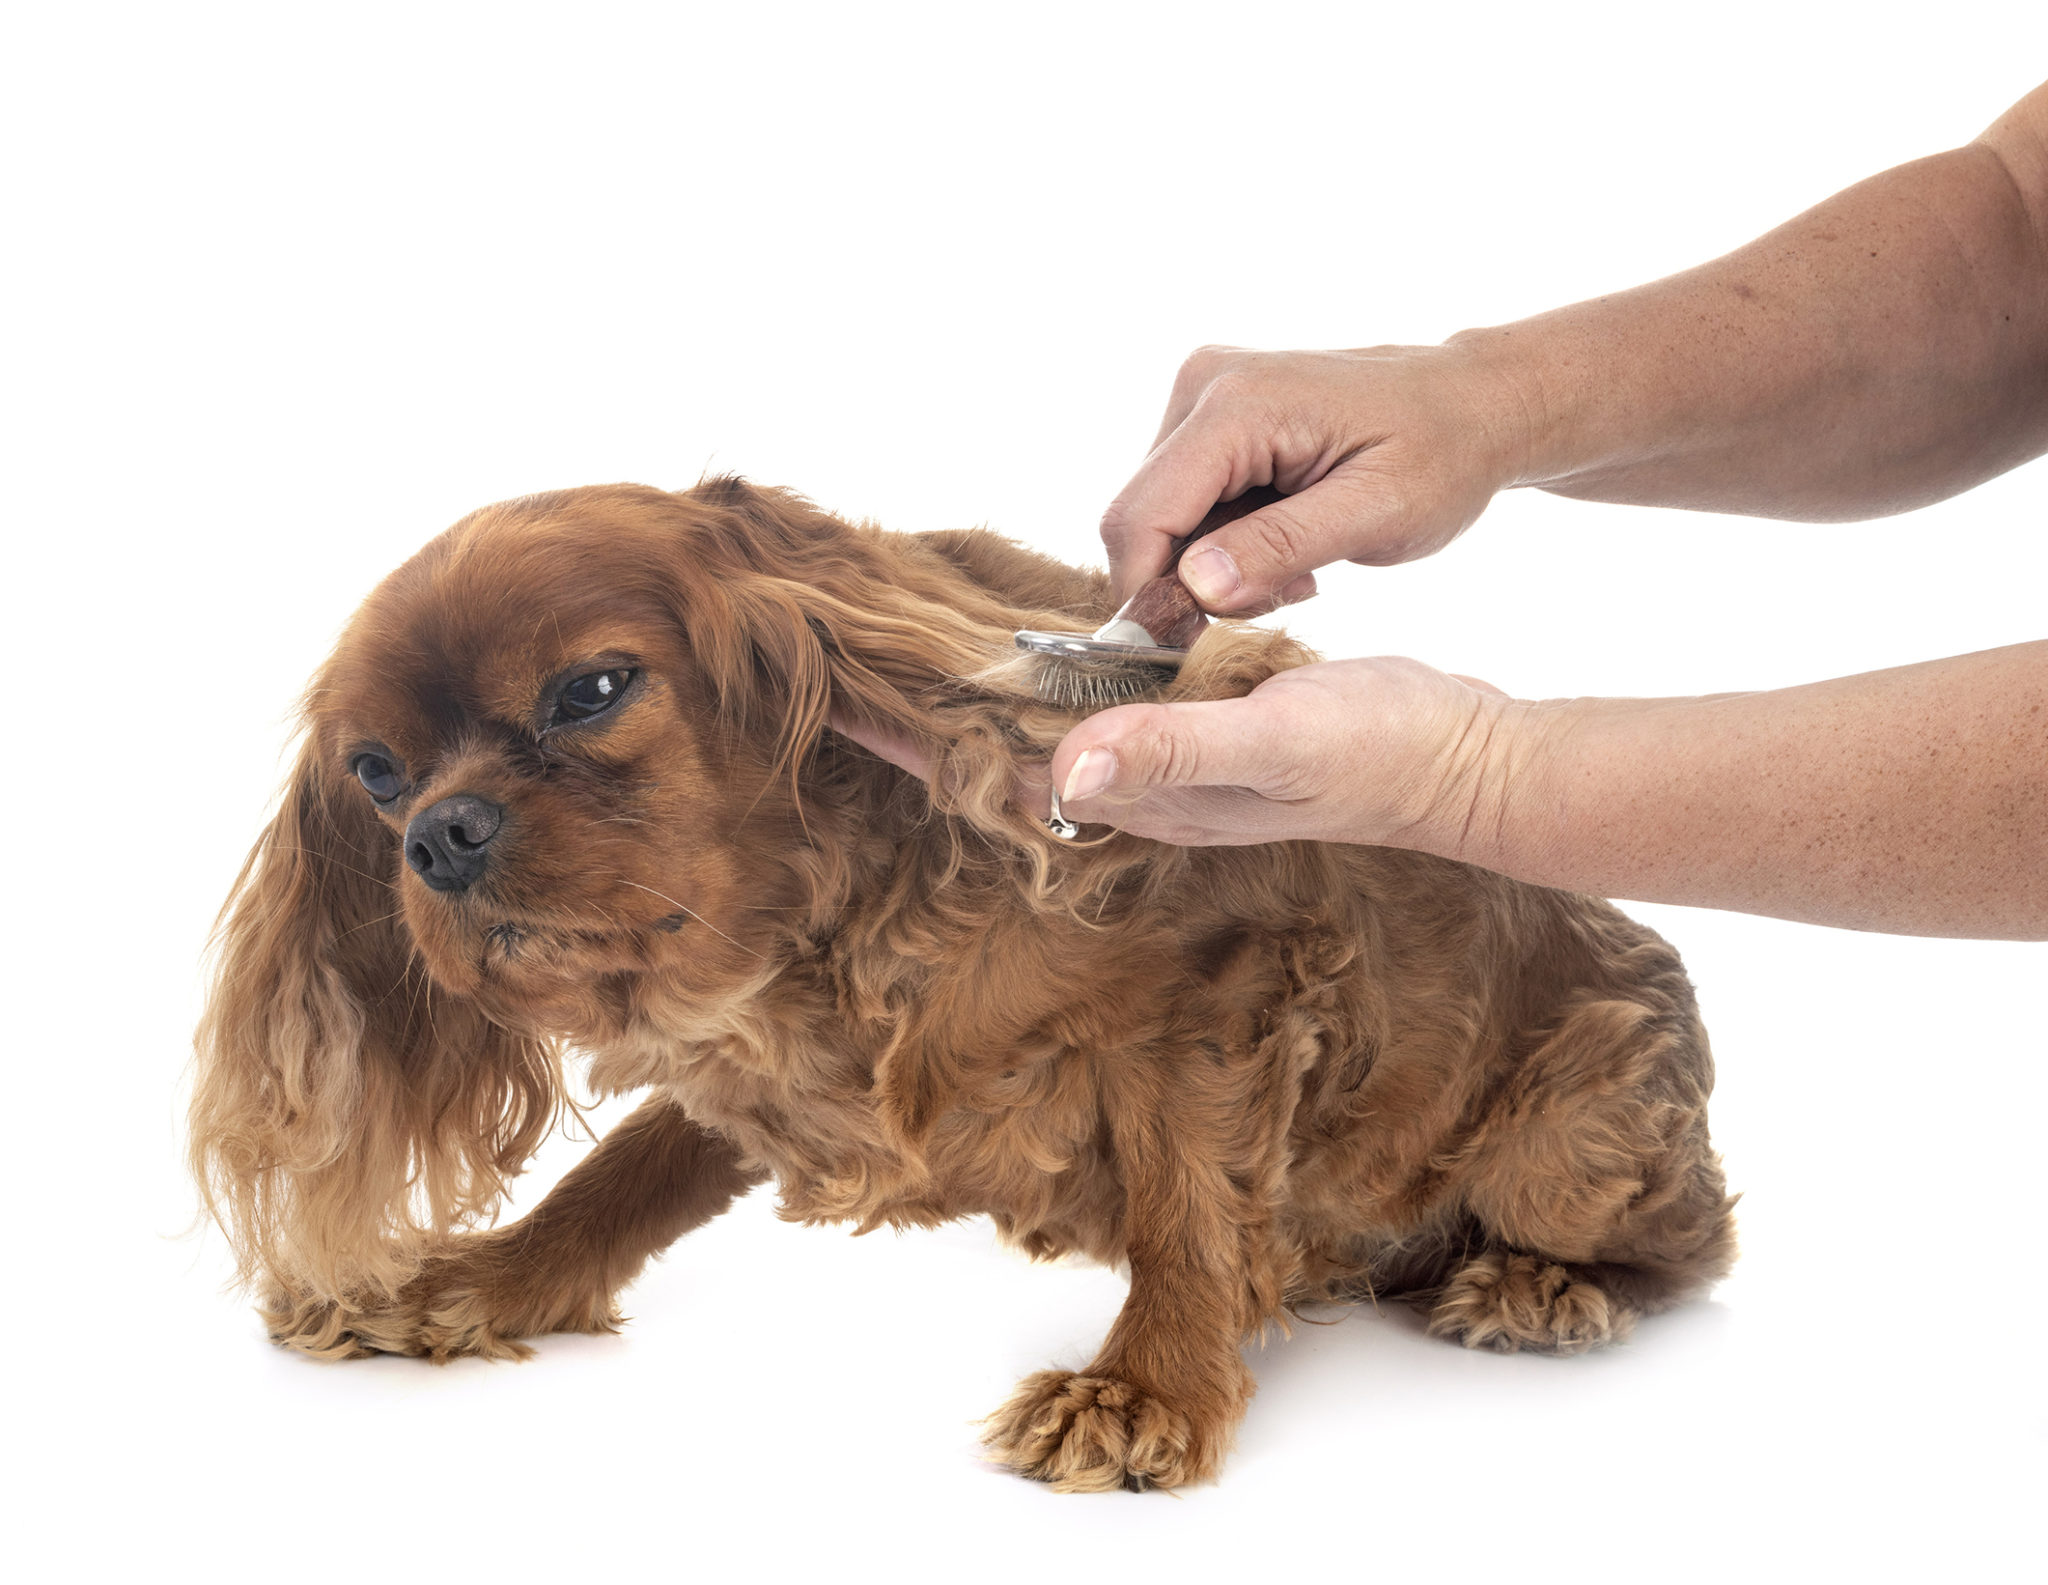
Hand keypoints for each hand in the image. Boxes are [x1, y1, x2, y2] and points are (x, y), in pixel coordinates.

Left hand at [833, 658, 1516, 851]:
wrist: (1462, 754)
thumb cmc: (1379, 752)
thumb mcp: (1277, 741)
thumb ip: (1174, 752)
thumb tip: (1062, 769)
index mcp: (1138, 791)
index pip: (999, 770)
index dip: (920, 741)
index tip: (835, 702)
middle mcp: (1139, 781)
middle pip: (1004, 751)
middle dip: (926, 718)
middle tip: (836, 661)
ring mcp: (1169, 755)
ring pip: (1047, 723)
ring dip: (978, 695)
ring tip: (905, 652)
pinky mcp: (1201, 718)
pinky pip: (1103, 696)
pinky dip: (1054, 669)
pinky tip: (1033, 643)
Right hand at [1101, 345, 1532, 612]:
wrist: (1475, 403)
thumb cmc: (1442, 454)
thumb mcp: (1376, 513)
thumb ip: (1281, 547)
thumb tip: (1194, 586)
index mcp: (1238, 404)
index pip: (1141, 515)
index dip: (1147, 594)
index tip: (1188, 651)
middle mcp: (1204, 385)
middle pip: (1143, 518)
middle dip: (1190, 581)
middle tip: (1280, 600)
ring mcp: (1205, 395)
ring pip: (1161, 517)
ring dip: (1213, 565)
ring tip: (1297, 571)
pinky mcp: (1212, 414)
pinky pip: (1186, 501)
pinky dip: (1224, 541)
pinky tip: (1286, 545)